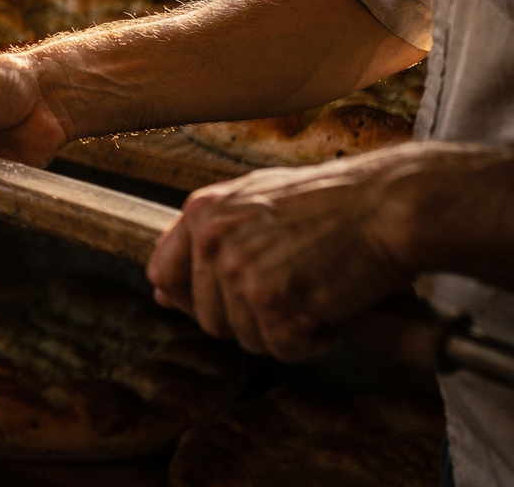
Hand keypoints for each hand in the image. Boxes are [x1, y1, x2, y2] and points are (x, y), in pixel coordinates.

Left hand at [146, 150, 419, 359]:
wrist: (390, 205)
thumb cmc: (334, 203)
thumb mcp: (256, 203)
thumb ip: (209, 239)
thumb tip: (161, 291)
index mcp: (202, 211)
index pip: (163, 273)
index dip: (193, 297)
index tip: (229, 300)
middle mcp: (212, 240)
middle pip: (209, 317)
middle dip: (252, 317)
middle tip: (296, 290)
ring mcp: (240, 271)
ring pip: (246, 338)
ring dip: (285, 330)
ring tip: (317, 292)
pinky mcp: (275, 302)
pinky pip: (284, 349)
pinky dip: (314, 340)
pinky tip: (333, 307)